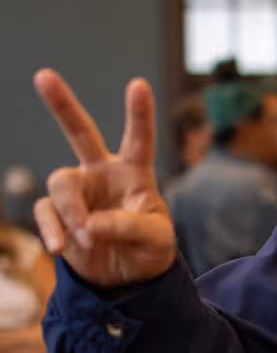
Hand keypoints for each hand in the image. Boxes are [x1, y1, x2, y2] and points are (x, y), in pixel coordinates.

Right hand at [33, 70, 175, 286]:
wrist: (130, 278)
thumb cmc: (152, 249)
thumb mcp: (157, 239)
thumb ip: (130, 226)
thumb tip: (91, 224)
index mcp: (135, 172)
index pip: (139, 139)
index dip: (139, 113)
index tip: (138, 84)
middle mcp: (103, 174)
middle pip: (79, 132)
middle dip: (62, 104)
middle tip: (44, 75)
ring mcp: (79, 192)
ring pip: (61, 182)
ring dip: (73, 211)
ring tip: (89, 238)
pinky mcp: (58, 215)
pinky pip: (45, 212)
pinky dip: (52, 230)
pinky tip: (61, 248)